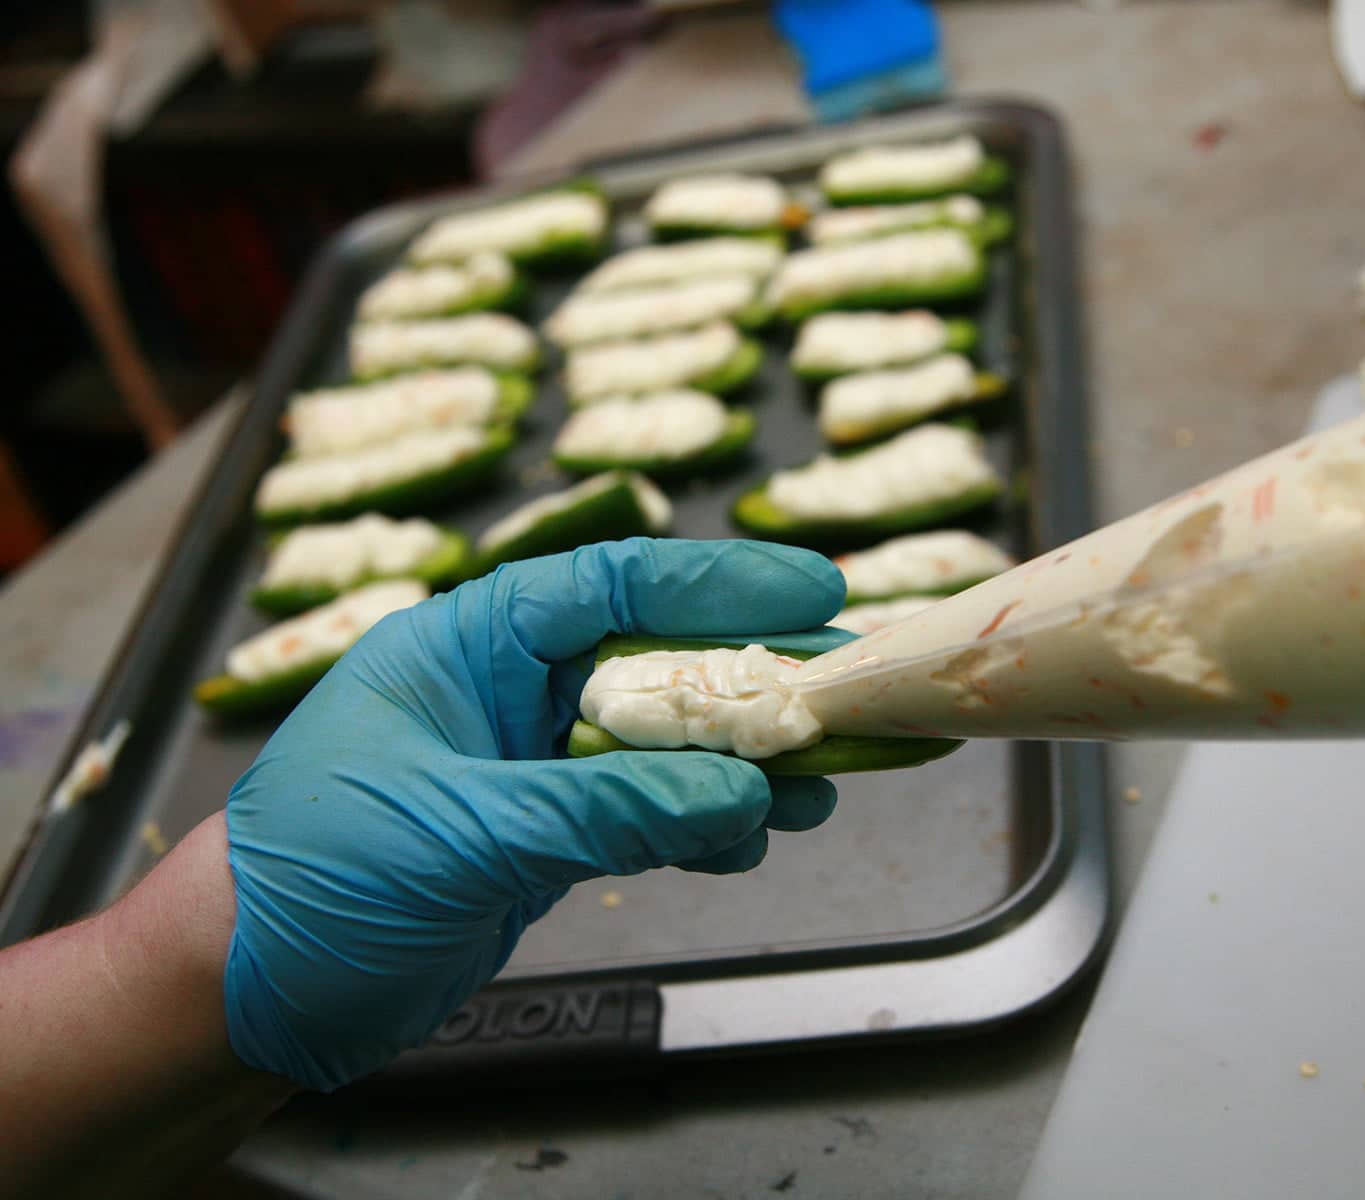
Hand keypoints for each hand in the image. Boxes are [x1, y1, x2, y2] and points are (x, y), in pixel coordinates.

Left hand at [224, 539, 848, 1090]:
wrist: (247, 994)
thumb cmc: (317, 880)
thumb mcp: (464, 831)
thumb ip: (607, 807)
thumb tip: (743, 791)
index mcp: (468, 643)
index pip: (610, 584)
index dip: (718, 580)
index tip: (812, 587)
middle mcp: (507, 691)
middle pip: (655, 661)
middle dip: (752, 677)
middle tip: (845, 688)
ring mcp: (530, 765)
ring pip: (664, 742)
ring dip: (744, 762)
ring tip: (822, 781)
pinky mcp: (545, 836)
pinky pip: (648, 812)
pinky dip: (706, 826)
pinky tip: (753, 840)